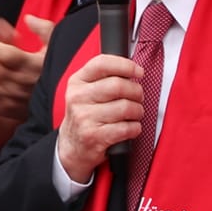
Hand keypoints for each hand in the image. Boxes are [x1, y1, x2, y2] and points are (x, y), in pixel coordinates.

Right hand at [53, 54, 146, 183]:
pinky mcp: (94, 136)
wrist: (72, 147)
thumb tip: (133, 68)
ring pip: (126, 107)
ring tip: (135, 114)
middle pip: (118, 85)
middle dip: (136, 92)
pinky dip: (135, 128)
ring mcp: (84, 118)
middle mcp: (78, 98)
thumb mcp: (86, 91)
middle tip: (138, 97)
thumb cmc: (86, 115)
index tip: (139, 71)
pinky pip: (126, 128)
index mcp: (77, 82)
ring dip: (137, 111)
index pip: (102, 63)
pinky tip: (131, 128)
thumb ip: (104, 77)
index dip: (126, 65)